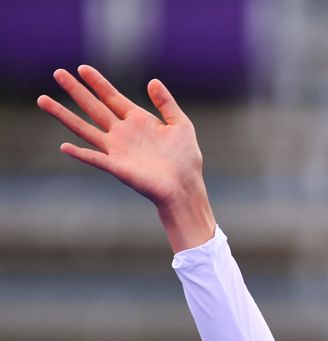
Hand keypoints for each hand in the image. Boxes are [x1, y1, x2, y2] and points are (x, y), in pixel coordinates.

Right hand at [37, 65, 214, 251]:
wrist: (185, 186)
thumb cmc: (185, 158)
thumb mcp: (180, 124)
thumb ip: (166, 103)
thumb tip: (152, 81)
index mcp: (138, 121)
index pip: (112, 97)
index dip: (98, 83)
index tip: (82, 68)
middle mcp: (122, 133)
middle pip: (93, 107)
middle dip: (76, 90)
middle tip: (58, 73)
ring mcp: (117, 149)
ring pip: (84, 128)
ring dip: (64, 115)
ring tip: (43, 100)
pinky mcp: (117, 167)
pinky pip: (94, 158)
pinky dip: (80, 154)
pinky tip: (64, 146)